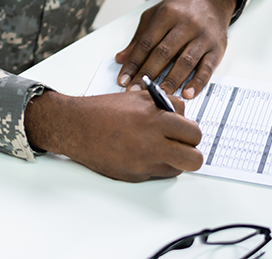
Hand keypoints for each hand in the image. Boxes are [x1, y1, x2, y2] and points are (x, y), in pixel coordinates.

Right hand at [25, 89, 202, 181]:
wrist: (76, 127)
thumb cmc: (103, 110)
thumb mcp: (137, 96)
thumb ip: (163, 104)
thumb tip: (180, 112)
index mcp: (154, 119)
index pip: (192, 130)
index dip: (189, 128)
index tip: (183, 127)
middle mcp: (152, 143)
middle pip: (194, 157)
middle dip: (191, 148)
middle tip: (182, 142)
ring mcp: (144, 163)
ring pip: (180, 169)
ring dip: (177, 159)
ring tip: (164, 148)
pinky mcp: (135, 175)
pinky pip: (160, 174)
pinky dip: (159, 165)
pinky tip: (146, 153)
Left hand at [114, 0, 236, 99]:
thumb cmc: (181, 9)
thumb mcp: (156, 14)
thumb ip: (140, 37)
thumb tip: (121, 58)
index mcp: (167, 14)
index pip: (147, 42)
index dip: (134, 62)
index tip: (123, 79)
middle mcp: (186, 25)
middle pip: (163, 53)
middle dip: (148, 74)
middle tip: (137, 91)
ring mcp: (202, 37)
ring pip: (184, 62)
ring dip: (171, 81)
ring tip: (159, 96)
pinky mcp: (216, 49)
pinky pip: (207, 68)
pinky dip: (197, 82)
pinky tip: (187, 93)